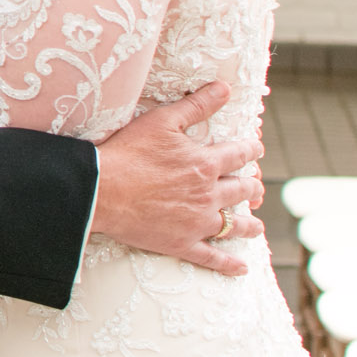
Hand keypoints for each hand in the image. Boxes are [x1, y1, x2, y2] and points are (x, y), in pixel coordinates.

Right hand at [90, 81, 267, 276]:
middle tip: (255, 187)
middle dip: (253, 186)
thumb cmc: (127, 152)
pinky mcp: (182, 244)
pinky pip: (213, 258)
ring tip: (255, 226)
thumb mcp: (161, 120)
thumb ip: (196, 105)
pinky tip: (241, 268)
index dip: (251, 150)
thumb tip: (224, 88)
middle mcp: (209, 194)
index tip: (255, 149)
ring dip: (249, 225)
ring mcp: (198, 222)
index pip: (240, 154)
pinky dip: (229, 265)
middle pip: (243, 190)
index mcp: (205, 163)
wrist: (100, 191)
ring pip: (235, 226)